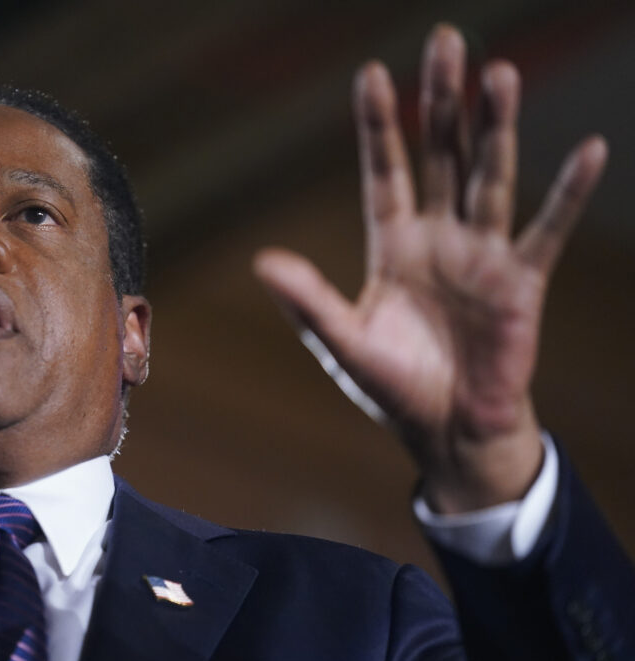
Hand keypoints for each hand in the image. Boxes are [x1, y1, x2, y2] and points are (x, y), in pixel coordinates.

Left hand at [253, 25, 606, 512]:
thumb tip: (263, 262)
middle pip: (440, 156)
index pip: (385, 171)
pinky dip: (566, 193)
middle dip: (441, 102)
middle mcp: (438, 237)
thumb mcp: (343, 341)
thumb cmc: (392, 387)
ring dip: (495, 128)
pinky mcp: (521, 282)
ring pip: (489, 177)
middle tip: (446, 43)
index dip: (378, 126)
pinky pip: (546, 230)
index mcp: (392, 246)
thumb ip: (309, 300)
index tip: (371, 72)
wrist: (446, 431)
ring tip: (499, 74)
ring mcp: (482, 254)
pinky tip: (585, 150)